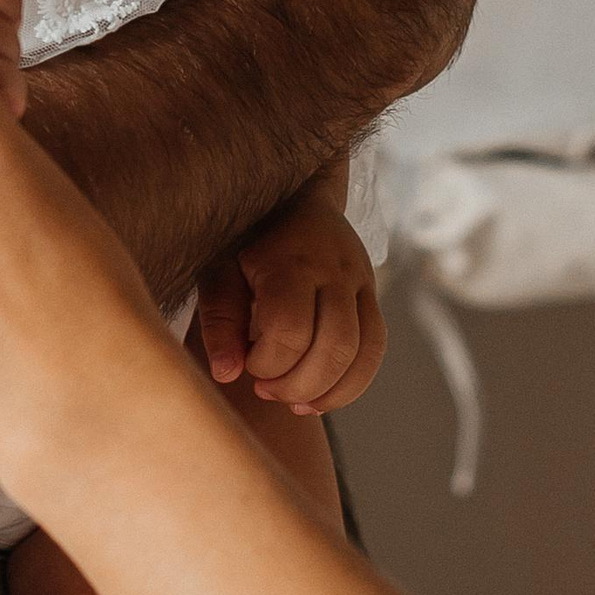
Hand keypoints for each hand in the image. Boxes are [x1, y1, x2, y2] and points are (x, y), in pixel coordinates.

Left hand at [198, 185, 385, 413]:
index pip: (291, 329)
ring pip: (365, 351)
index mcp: (292, 261)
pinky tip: (319, 396)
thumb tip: (227, 374)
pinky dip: (353, 382)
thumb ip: (220, 319)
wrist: (292, 192)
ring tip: (294, 401)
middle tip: (265, 389)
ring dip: (330, 391)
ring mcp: (360, 281)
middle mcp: (335, 270)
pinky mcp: (371, 294)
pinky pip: (376, 347)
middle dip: (298, 384)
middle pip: (335, 346)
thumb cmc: (244, 237)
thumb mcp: (218, 269)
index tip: (246, 364)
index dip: (267, 362)